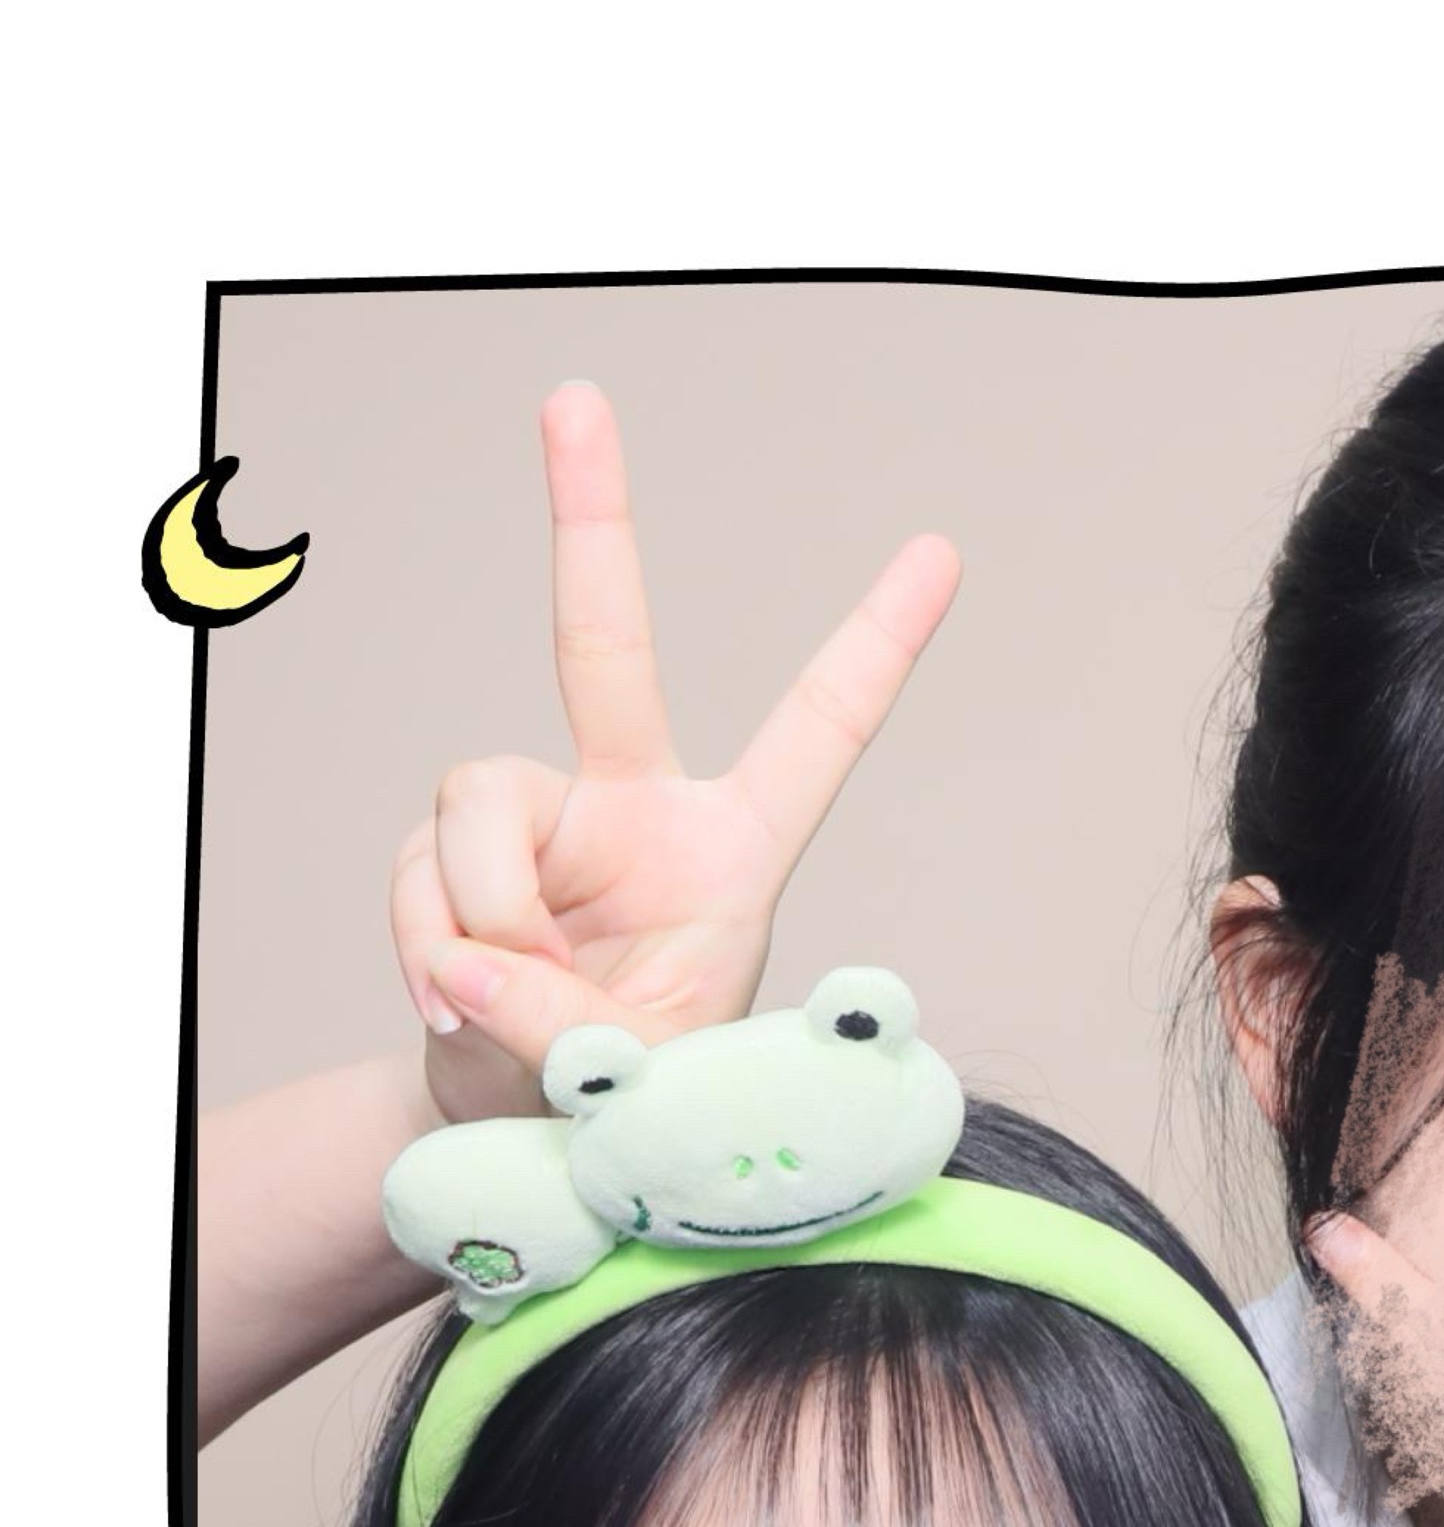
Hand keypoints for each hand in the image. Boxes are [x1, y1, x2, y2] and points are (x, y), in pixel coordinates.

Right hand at [391, 381, 958, 1121]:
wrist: (523, 1129)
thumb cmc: (626, 1102)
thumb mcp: (640, 1082)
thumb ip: (565, 1025)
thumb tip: (467, 961)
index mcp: (733, 849)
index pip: (815, 732)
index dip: (875, 646)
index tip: (941, 552)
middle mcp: (633, 805)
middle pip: (602, 645)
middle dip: (588, 519)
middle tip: (573, 397)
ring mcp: (536, 818)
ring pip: (477, 800)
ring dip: (480, 914)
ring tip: (505, 1005)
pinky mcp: (447, 847)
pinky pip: (420, 872)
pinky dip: (428, 947)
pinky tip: (454, 1002)